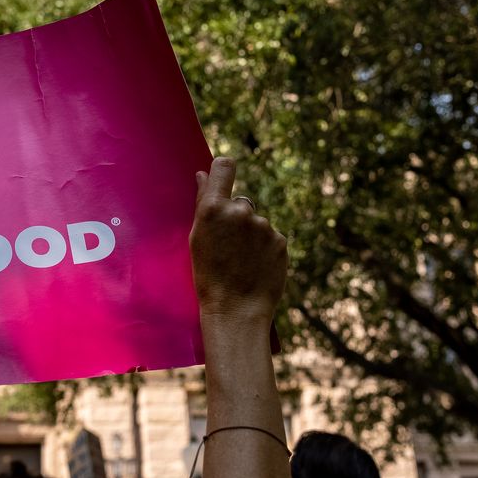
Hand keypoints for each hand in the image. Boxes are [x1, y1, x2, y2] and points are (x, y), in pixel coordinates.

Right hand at [189, 157, 289, 318]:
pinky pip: (270, 238)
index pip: (224, 166)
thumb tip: (204, 174)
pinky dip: (264, 250)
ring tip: (241, 263)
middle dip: (236, 219)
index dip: (224, 169)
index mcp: (214, 209)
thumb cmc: (208, 277)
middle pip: (240, 203)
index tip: (223, 176)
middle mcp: (241, 211)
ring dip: (251, 237)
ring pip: (256, 224)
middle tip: (228, 248)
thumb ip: (204, 202)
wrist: (236, 311)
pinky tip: (255, 268)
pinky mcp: (280, 240)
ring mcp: (264, 226)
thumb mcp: (197, 239)